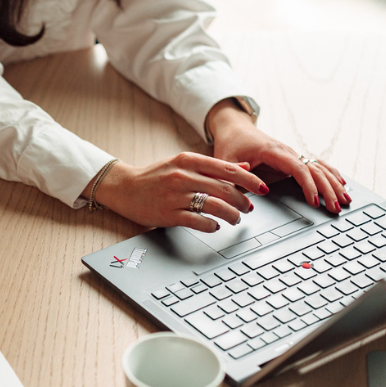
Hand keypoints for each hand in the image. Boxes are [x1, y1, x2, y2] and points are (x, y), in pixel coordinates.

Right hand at [92, 152, 266, 231]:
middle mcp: (183, 176)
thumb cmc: (155, 176)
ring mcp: (175, 195)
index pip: (227, 169)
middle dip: (243, 201)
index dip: (249, 180)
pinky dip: (211, 225)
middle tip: (249, 208)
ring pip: (214, 205)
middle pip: (224, 189)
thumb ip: (212, 165)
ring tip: (236, 219)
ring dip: (231, 215)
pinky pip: (197, 221)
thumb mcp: (183, 163)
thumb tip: (243, 166)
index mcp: (188, 160)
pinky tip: (215, 226)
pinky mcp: (168, 213)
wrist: (124, 187)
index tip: (261, 188)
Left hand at [208, 100, 347, 212]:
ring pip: (318, 168)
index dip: (308, 185)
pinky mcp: (292, 159)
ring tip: (345, 199)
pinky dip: (330, 174)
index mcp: (272, 151)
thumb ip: (235, 174)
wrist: (234, 129)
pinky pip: (315, 166)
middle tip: (335, 208)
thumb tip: (253, 186)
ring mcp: (292, 155)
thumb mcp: (225, 160)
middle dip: (327, 189)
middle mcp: (287, 151)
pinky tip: (341, 183)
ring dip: (333, 184)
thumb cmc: (230, 145)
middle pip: (314, 169)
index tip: (314, 201)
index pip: (297, 168)